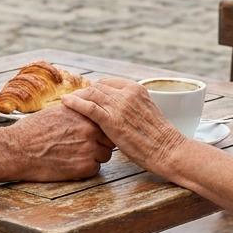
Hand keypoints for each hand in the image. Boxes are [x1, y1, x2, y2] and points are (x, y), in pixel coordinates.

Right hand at [4, 104, 114, 180]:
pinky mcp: (83, 167)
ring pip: (104, 155)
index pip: (106, 122)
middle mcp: (90, 130)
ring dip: (94, 157)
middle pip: (109, 140)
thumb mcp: (58, 111)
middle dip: (100, 143)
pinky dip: (85, 169)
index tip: (92, 133)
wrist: (17, 149)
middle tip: (83, 146)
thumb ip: (78, 110)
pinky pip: (95, 169)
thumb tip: (91, 108)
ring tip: (75, 155)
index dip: (100, 129)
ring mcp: (88, 149)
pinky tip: (70, 164)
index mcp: (85, 114)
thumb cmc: (34, 129)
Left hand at [61, 78, 188, 174]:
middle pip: (97, 87)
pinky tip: (64, 102)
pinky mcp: (111, 120)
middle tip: (73, 98)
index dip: (95, 88)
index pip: (107, 82)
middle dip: (84, 92)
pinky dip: (74, 102)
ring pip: (90, 94)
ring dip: (77, 96)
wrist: (167, 150)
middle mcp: (127, 93)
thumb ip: (131, 106)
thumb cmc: (158, 137)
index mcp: (136, 89)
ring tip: (66, 101)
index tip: (87, 94)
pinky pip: (87, 106)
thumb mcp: (146, 112)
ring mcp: (118, 105)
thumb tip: (116, 109)